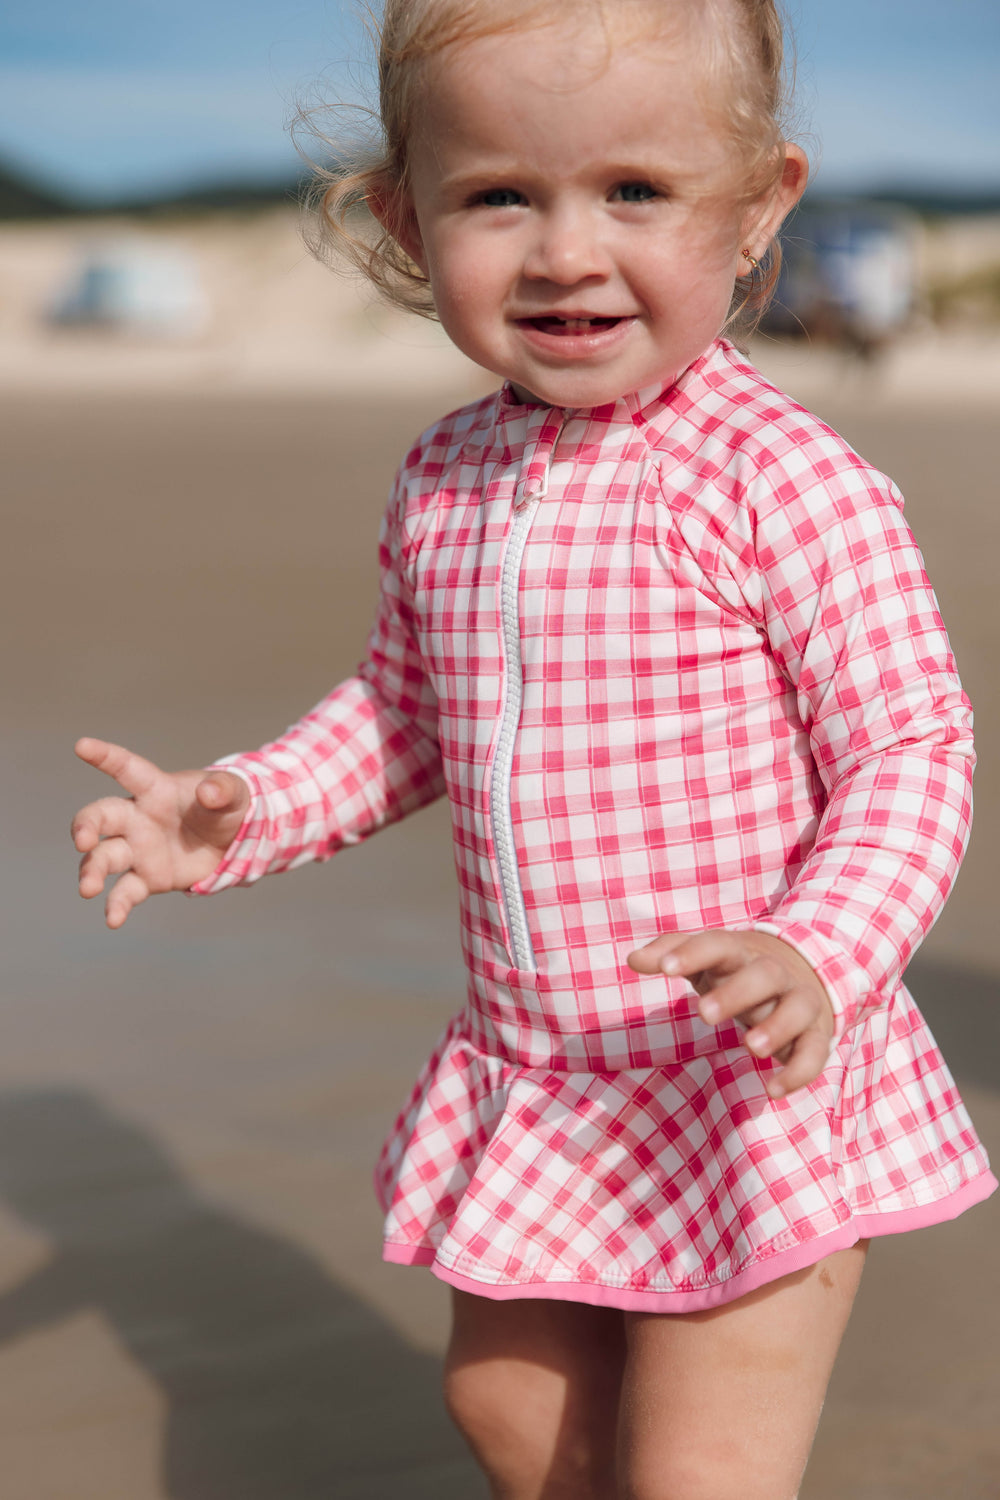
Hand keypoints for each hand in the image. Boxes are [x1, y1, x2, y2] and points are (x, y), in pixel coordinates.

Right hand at [71, 737, 250, 928]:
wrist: (233, 841)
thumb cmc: (225, 806)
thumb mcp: (234, 794)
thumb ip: (223, 790)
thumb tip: (209, 792)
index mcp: (155, 789)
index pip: (127, 768)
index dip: (105, 756)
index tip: (81, 745)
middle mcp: (137, 818)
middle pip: (100, 817)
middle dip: (85, 826)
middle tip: (81, 841)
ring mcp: (138, 849)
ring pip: (103, 858)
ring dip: (91, 872)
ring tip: (88, 889)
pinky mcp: (146, 877)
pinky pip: (125, 891)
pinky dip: (117, 905)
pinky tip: (113, 920)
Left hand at [627, 929, 834, 1097]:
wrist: (806, 971)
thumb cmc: (738, 969)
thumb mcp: (706, 959)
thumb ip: (670, 953)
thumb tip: (633, 960)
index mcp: (741, 952)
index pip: (718, 944)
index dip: (692, 953)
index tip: (664, 968)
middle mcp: (776, 973)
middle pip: (763, 974)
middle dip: (736, 993)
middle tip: (703, 1013)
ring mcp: (800, 1001)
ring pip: (797, 1009)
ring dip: (777, 1027)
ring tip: (749, 1047)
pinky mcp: (817, 1034)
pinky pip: (816, 1052)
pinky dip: (799, 1071)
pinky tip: (773, 1090)